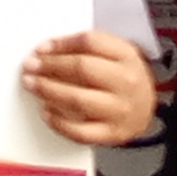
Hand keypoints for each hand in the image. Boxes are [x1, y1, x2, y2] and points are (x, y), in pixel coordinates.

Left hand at [23, 30, 160, 149]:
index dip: (61, 44)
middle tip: (30, 66)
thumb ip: (86, 48)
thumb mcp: (115, 54)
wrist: (146, 110)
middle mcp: (126, 82)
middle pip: (82, 69)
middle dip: (50, 66)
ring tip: (32, 85)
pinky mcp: (112, 133)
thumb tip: (48, 50)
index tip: (42, 48)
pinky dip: (58, 122)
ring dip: (48, 90)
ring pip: (77, 99)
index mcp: (127, 56)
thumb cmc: (123, 79)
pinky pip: (80, 131)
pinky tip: (45, 111)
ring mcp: (120, 110)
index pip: (90, 42)